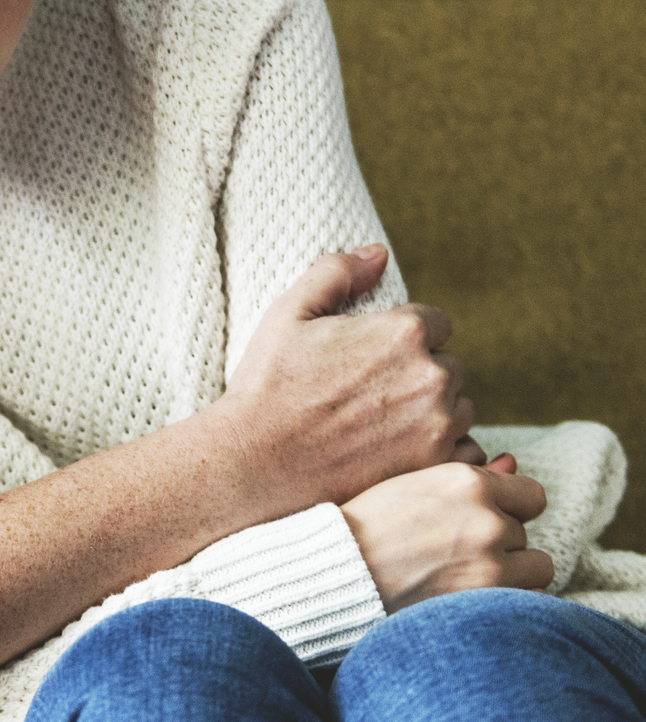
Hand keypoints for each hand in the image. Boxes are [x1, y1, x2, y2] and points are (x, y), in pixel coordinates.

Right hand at [220, 246, 473, 506]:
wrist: (258, 460)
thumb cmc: (269, 384)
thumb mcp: (289, 313)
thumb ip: (336, 273)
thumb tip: (378, 254)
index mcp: (402, 332)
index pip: (436, 323)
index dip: (405, 336)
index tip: (375, 356)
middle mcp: (431, 376)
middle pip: (450, 366)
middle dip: (420, 374)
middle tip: (372, 392)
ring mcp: (438, 425)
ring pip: (459, 409)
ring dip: (432, 412)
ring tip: (381, 423)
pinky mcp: (435, 466)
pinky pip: (464, 452)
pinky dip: (440, 451)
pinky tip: (398, 451)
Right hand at [342, 453, 554, 608]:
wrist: (341, 571)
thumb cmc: (369, 523)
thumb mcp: (414, 483)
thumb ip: (470, 475)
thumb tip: (513, 463)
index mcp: (466, 481)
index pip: (531, 494)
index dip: (510, 507)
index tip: (485, 518)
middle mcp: (486, 517)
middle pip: (524, 531)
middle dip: (499, 539)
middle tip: (455, 548)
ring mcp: (491, 561)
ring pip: (536, 565)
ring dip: (512, 570)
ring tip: (468, 572)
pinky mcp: (488, 600)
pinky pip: (529, 598)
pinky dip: (509, 598)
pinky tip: (475, 594)